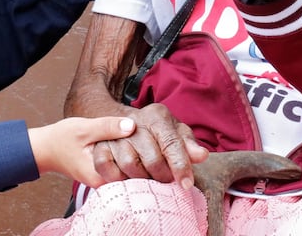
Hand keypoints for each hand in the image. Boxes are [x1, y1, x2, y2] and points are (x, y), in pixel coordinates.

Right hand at [28, 117, 136, 187]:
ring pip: (128, 170)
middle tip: (144, 138)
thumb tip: (132, 125)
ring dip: (133, 155)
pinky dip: (125, 156)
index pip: (133, 173)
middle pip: (133, 174)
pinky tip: (126, 143)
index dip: (143, 157)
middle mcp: (104, 183)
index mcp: (100, 176)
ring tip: (137, 139)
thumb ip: (108, 127)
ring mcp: (104, 179)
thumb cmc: (61, 139)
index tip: (147, 141)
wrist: (45, 148)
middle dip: (140, 156)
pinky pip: (121, 167)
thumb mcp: (85, 128)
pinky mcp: (103, 173)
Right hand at [89, 103, 208, 188]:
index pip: (171, 143)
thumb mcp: (175, 132)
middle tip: (165, 181)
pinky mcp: (99, 148)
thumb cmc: (155, 132)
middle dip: (162, 176)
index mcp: (157, 116)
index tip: (186, 184)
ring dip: (141, 179)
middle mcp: (134, 122)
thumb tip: (201, 156)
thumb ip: (188, 145)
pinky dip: (118, 178)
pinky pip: (107, 169)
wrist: (121, 122)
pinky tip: (128, 178)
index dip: (180, 166)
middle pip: (152, 159)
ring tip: (147, 179)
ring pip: (130, 166)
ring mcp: (113, 135)